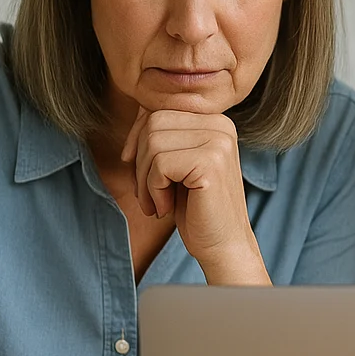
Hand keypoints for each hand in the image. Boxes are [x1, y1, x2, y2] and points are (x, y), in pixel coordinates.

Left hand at [121, 107, 269, 283]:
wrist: (223, 246)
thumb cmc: (196, 208)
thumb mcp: (177, 163)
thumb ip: (164, 135)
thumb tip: (137, 110)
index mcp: (215, 120)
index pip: (159, 110)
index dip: (136, 137)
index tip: (131, 165)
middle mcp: (221, 125)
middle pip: (153, 124)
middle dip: (139, 161)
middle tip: (147, 193)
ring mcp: (219, 141)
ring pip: (152, 143)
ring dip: (144, 180)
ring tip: (157, 203)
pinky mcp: (211, 162)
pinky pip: (160, 164)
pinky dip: (153, 190)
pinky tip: (166, 207)